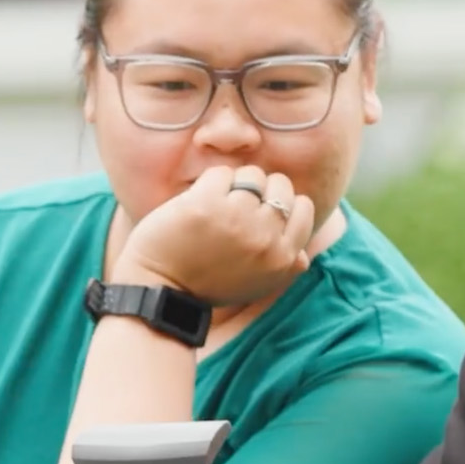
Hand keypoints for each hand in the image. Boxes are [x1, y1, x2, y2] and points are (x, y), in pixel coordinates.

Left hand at [115, 164, 317, 305]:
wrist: (160, 290)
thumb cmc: (207, 285)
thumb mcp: (257, 285)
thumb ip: (285, 267)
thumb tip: (304, 254)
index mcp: (283, 258)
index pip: (303, 208)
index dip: (282, 203)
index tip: (260, 210)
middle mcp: (265, 238)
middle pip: (280, 185)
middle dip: (260, 190)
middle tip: (236, 208)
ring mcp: (237, 219)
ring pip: (251, 176)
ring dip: (233, 185)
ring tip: (216, 207)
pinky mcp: (206, 204)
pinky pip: (221, 173)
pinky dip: (209, 183)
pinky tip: (198, 203)